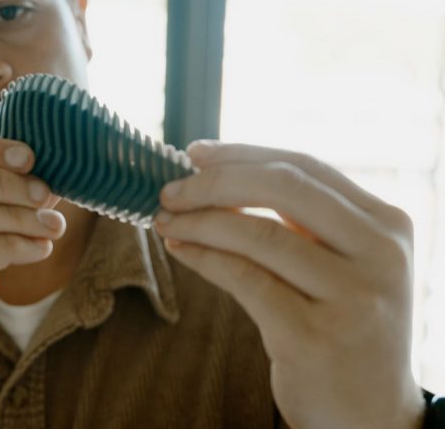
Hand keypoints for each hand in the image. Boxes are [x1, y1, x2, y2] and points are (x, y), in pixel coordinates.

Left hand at [153, 141, 423, 428]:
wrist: (372, 416)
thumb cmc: (344, 327)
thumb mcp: (344, 264)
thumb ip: (302, 221)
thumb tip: (218, 173)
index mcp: (388, 225)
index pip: (305, 167)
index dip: (242, 154)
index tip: (194, 152)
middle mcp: (381, 255)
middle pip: (282, 188)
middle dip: (214, 183)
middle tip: (170, 189)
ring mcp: (353, 298)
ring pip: (258, 235)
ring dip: (200, 222)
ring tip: (166, 220)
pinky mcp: (314, 338)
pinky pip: (245, 280)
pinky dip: (204, 257)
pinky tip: (180, 249)